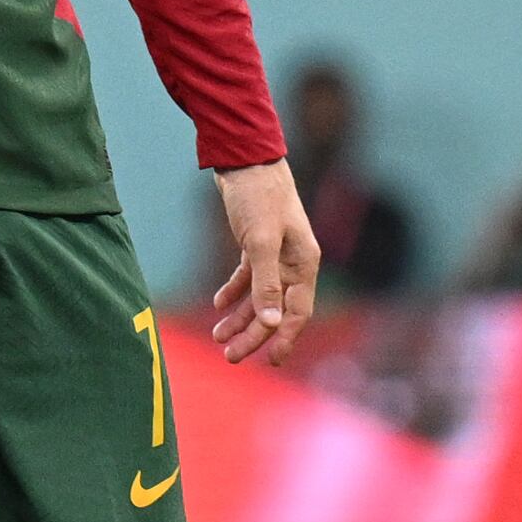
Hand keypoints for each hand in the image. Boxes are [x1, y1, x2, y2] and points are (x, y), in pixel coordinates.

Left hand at [206, 158, 320, 364]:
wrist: (246, 160)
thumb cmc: (258, 197)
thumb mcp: (261, 241)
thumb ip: (266, 283)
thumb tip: (273, 323)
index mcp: (304, 263)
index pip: (297, 311)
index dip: (284, 338)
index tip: (270, 361)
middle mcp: (293, 261)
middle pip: (275, 308)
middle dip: (254, 334)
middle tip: (230, 355)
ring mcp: (276, 253)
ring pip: (259, 296)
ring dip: (241, 317)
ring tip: (218, 337)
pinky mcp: (257, 243)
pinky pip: (248, 276)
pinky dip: (234, 291)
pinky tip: (218, 304)